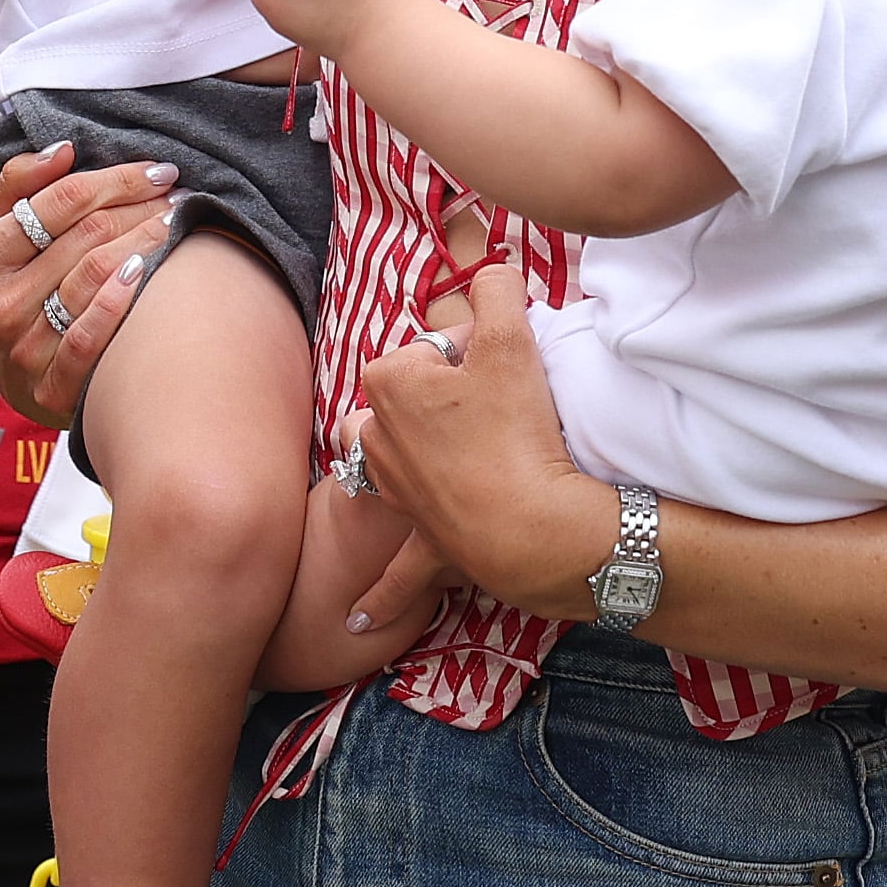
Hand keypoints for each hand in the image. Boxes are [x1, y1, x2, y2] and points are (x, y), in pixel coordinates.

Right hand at [0, 140, 176, 427]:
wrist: (22, 377)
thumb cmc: (22, 287)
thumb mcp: (3, 235)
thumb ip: (21, 185)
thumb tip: (63, 149)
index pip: (58, 199)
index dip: (114, 178)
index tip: (156, 170)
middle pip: (85, 233)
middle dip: (138, 206)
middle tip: (176, 195)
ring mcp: (23, 346)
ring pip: (94, 274)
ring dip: (145, 241)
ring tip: (176, 225)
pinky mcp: (49, 385)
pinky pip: (89, 336)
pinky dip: (120, 300)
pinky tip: (147, 272)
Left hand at [347, 263, 608, 621]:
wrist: (530, 527)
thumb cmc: (517, 429)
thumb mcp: (512, 338)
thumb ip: (498, 288)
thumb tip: (493, 267)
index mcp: (389, 381)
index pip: (435, 346)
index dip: (477, 351)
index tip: (508, 367)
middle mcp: (377, 436)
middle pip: (410, 400)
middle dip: (445, 399)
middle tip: (497, 408)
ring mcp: (394, 491)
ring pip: (387, 463)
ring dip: (406, 461)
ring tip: (452, 455)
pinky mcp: (420, 540)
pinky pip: (393, 570)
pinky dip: (378, 594)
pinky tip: (355, 618)